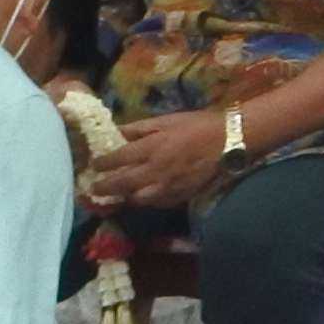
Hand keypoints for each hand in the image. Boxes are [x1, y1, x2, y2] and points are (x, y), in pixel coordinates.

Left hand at [82, 110, 232, 213]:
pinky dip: (145, 201)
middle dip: (106, 186)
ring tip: (115, 196)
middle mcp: (156, 170)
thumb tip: (118, 131)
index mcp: (152, 148)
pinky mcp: (180, 196)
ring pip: (138, 198)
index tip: (94, 164)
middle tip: (94, 188)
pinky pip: (157, 203)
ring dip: (124, 197)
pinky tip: (141, 198)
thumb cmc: (197, 126)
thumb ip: (141, 127)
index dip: (103, 163)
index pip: (119, 159)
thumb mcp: (167, 120)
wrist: (229, 142)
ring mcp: (168, 186)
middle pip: (123, 183)